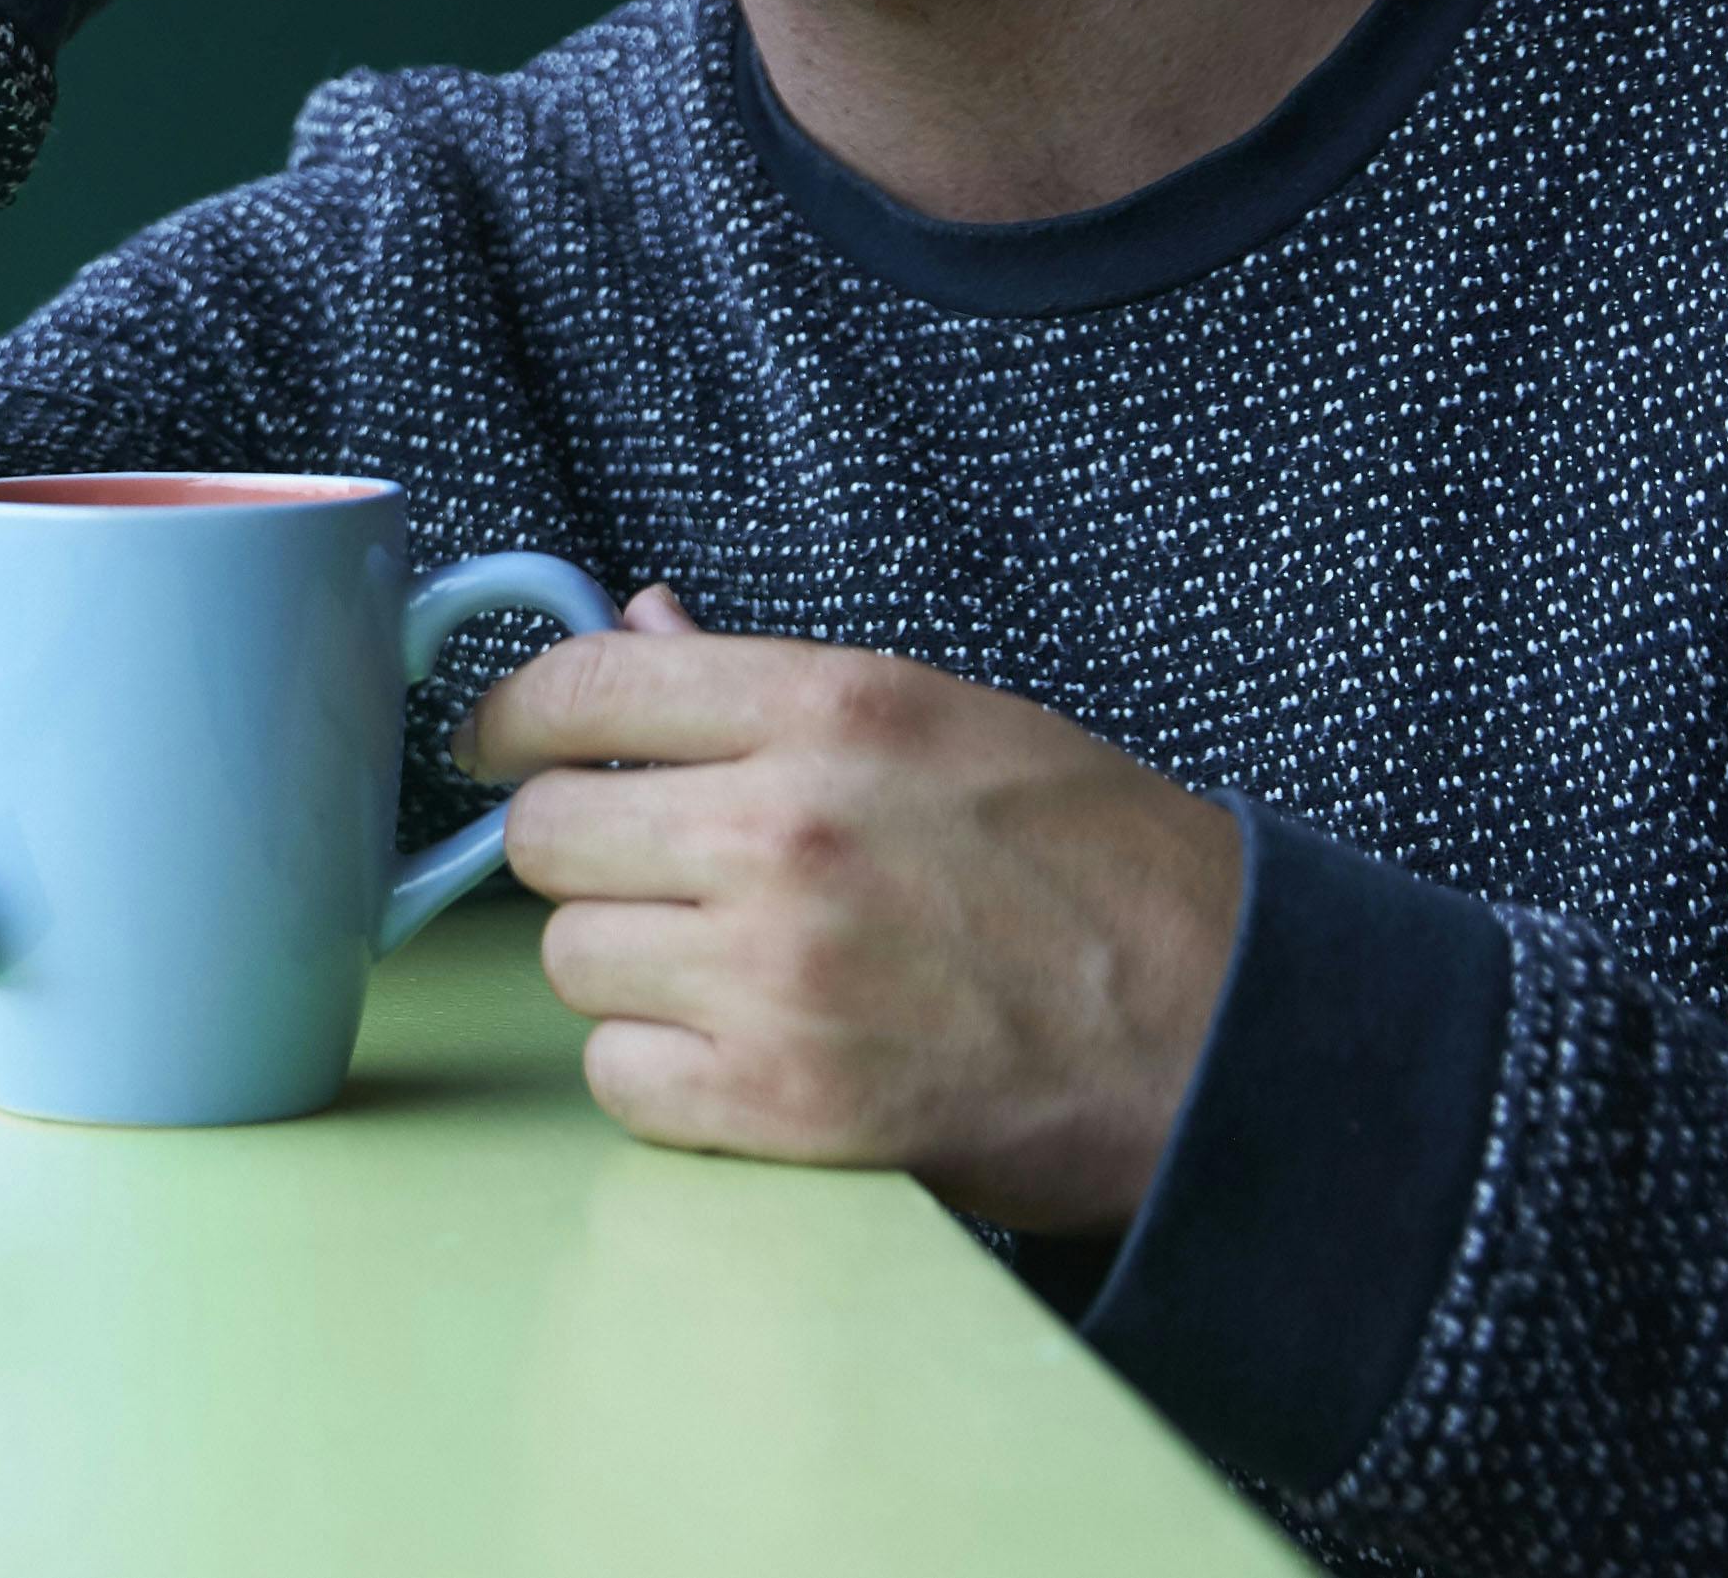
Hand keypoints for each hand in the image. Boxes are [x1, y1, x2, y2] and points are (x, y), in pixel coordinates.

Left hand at [460, 585, 1244, 1235]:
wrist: (1226, 1034)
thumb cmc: (1095, 865)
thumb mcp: (944, 717)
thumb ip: (766, 681)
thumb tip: (636, 622)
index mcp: (827, 707)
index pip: (577, 685)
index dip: (514, 719)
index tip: (500, 744)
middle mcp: (785, 829)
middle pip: (547, 833)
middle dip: (584, 851)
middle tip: (646, 870)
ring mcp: (777, 974)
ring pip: (568, 957)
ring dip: (622, 966)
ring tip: (720, 966)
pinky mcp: (786, 1105)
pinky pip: (618, 1077)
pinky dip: (657, 1073)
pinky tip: (735, 1051)